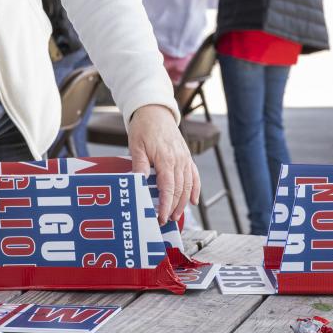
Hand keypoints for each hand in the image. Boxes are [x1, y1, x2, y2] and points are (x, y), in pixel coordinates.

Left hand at [127, 104, 199, 223]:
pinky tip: (193, 201)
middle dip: (173, 208)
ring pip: (188, 185)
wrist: (156, 112)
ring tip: (175, 215)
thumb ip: (139, 164)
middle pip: (179, 190)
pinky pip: (194, 176)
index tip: (160, 217)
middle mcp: (179, 160)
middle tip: (165, 221)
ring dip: (183, 202)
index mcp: (166, 159)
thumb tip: (137, 182)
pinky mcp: (186, 157)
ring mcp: (185, 159)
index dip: (166, 205)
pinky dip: (195, 189)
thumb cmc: (144, 128)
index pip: (168, 188)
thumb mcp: (136, 146)